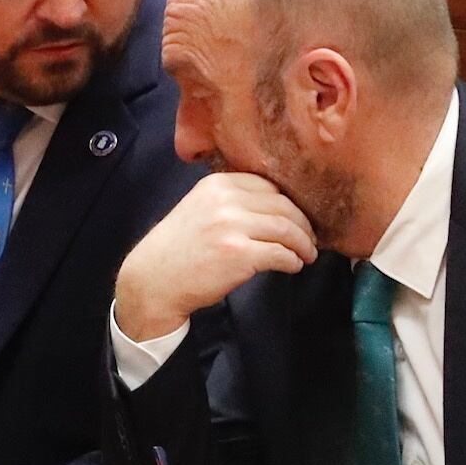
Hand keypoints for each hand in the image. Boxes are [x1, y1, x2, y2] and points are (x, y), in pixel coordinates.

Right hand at [115, 173, 316, 340]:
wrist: (154, 280)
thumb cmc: (179, 249)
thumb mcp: (200, 208)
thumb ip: (231, 201)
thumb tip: (277, 206)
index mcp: (218, 184)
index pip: (269, 186)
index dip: (291, 203)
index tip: (298, 218)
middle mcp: (226, 199)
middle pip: (284, 205)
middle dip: (303, 224)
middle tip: (310, 239)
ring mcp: (232, 226)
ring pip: (287, 228)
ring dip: (303, 244)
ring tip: (307, 254)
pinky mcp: (240, 254)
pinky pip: (281, 254)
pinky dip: (293, 261)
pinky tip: (293, 265)